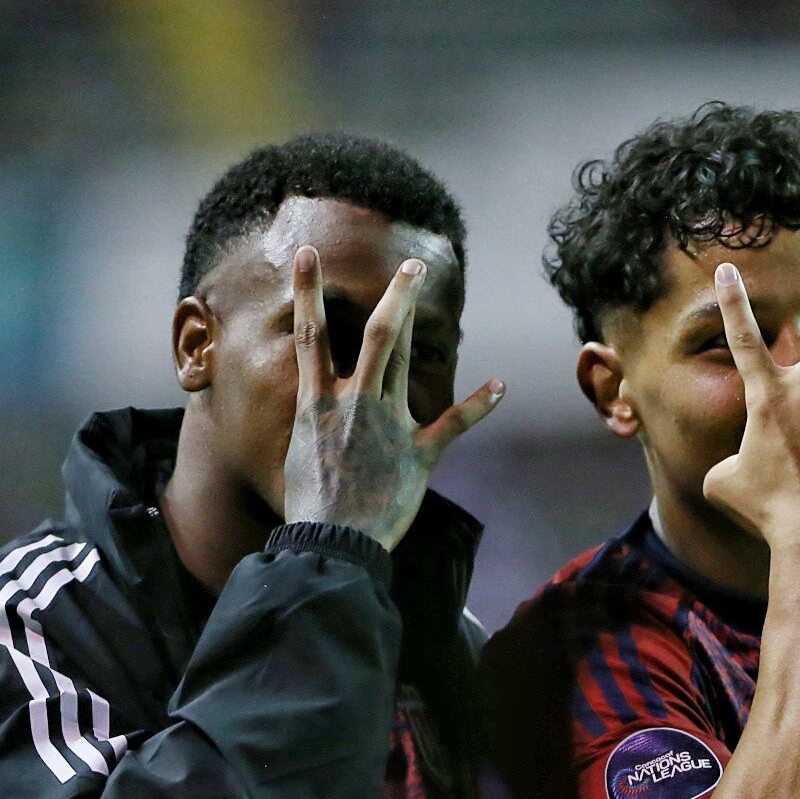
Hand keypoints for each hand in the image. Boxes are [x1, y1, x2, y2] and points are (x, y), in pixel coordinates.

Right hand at [280, 246, 502, 550]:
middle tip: (412, 266)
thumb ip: (316, 422)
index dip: (308, 292)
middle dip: (395, 297)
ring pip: (406, 360)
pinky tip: (500, 385)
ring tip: (425, 285)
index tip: (307, 254)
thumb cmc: (310, 506)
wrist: (332, 544)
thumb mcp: (299, 453)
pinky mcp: (419, 455)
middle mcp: (355, 404)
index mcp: (318, 403)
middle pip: (377, 336)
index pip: (311, 336)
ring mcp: (389, 426)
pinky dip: (480, 404)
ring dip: (419, 321)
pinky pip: (454, 424)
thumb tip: (317, 409)